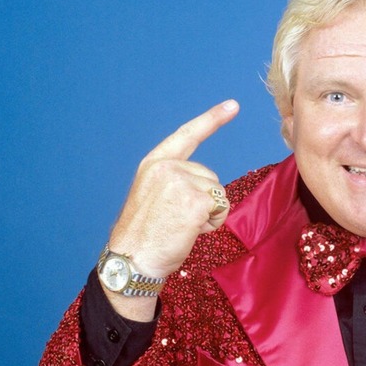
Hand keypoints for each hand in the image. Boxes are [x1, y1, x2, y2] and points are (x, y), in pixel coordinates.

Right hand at [109, 100, 238, 279]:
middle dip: (203, 200)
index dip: (212, 119)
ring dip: (208, 213)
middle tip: (176, 219)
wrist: (132, 260)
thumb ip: (174, 181)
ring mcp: (182, 181)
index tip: (233, 105)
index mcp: (155, 163)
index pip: (187, 135)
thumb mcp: (152, 195)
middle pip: (210, 177)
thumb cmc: (143, 235)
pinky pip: (222, 208)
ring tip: (180, 226)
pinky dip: (212, 223)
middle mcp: (168, 167)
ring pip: (219, 193)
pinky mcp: (197, 200)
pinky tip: (189, 231)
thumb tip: (205, 186)